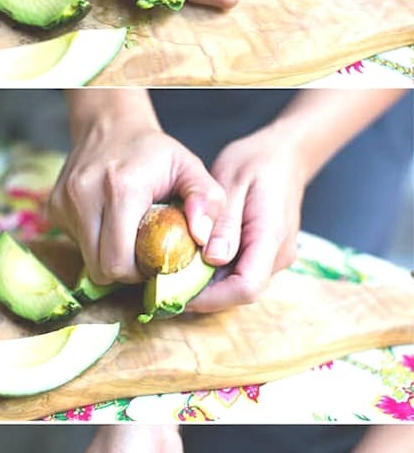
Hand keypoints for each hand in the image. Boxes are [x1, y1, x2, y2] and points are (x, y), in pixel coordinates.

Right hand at [49, 115, 225, 283]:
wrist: (110, 125)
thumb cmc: (154, 152)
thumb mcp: (190, 168)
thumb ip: (207, 201)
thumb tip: (204, 239)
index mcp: (121, 189)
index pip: (120, 262)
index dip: (140, 273)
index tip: (156, 261)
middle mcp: (84, 196)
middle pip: (100, 268)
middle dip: (124, 272)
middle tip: (143, 256)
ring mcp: (63, 202)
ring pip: (86, 259)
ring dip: (108, 257)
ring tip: (127, 236)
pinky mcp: (53, 208)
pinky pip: (75, 244)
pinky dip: (94, 243)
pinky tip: (109, 223)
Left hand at [193, 120, 305, 312]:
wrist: (285, 155)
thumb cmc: (256, 162)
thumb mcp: (232, 182)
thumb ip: (225, 223)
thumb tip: (213, 260)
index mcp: (271, 236)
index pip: (246, 286)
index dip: (211, 297)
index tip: (175, 289)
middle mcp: (279, 255)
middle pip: (240, 291)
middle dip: (204, 292)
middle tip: (166, 279)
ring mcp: (276, 257)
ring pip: (239, 284)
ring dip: (208, 282)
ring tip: (176, 267)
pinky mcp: (268, 256)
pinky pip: (241, 271)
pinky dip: (217, 271)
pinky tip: (194, 256)